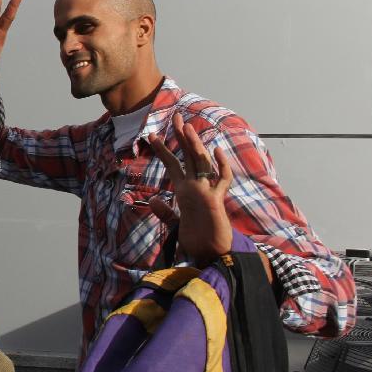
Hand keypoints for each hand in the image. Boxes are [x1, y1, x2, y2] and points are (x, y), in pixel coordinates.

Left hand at [147, 113, 233, 263]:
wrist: (211, 256)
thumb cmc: (196, 241)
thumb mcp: (175, 224)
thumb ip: (165, 212)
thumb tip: (152, 200)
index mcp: (185, 191)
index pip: (172, 164)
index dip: (162, 149)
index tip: (151, 135)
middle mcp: (196, 187)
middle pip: (189, 156)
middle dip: (181, 136)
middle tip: (175, 116)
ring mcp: (206, 192)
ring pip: (202, 163)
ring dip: (194, 145)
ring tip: (186, 128)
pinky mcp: (216, 201)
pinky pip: (221, 181)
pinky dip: (221, 167)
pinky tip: (216, 151)